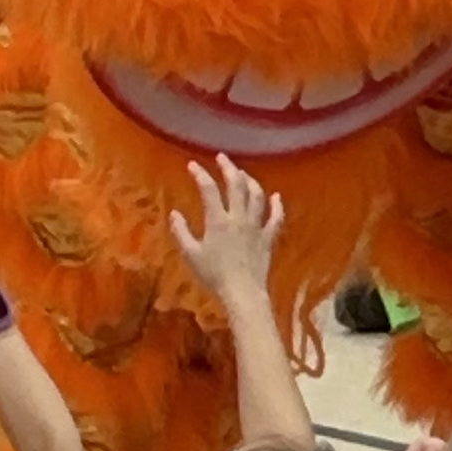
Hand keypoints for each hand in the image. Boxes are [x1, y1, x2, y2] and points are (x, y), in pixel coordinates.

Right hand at [167, 157, 285, 309]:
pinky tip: (276, 197)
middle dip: (229, 167)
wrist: (243, 292)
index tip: (193, 165)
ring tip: (243, 173)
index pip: (209, 189)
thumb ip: (181, 232)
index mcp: (218, 220)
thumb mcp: (191, 254)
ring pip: (257, 195)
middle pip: (236, 184)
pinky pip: (276, 217)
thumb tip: (174, 213)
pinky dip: (277, 205)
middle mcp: (239, 217)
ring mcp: (256, 226)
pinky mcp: (269, 237)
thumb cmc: (214, 275)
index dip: (200, 174)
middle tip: (222, 157)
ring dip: (250, 180)